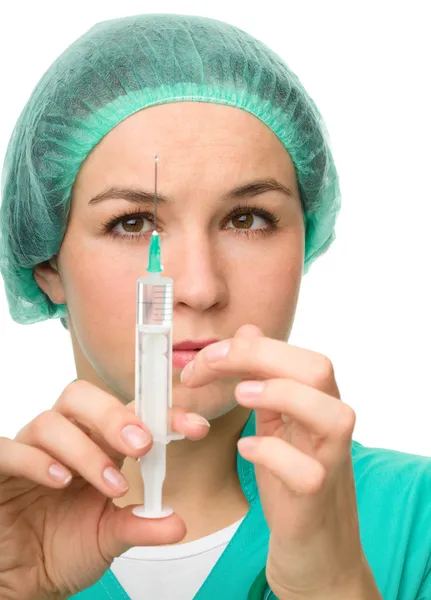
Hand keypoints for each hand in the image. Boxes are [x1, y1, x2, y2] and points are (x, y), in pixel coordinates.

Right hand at [0, 379, 208, 599]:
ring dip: (84, 449)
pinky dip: (36, 460)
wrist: (20, 579)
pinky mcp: (0, 470)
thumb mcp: (108, 538)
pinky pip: (8, 448)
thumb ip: (140, 526)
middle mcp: (64, 440)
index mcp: (97, 447)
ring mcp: (30, 451)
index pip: (129, 414)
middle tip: (142, 444)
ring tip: (109, 485)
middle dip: (115, 416)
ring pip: (51, 422)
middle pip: (82, 397)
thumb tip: (177, 523)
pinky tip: (59, 480)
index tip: (194, 427)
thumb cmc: (62, 548)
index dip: (161, 414)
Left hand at [181, 325, 380, 598]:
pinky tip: (246, 449)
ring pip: (333, 415)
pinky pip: (308, 472)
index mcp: (318, 403)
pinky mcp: (316, 499)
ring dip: (281, 395)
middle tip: (209, 366)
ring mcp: (330, 463)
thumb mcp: (277, 424)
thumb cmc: (293, 484)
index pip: (296, 355)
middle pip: (318, 369)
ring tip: (241, 396)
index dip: (247, 347)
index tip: (204, 359)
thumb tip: (249, 331)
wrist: (317, 552)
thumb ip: (266, 379)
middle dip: (259, 356)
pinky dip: (273, 453)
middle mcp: (331, 427)